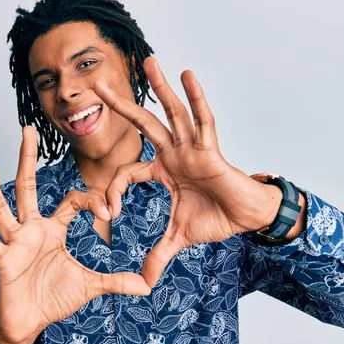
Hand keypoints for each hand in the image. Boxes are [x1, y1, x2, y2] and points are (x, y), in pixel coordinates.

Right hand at [0, 126, 150, 343]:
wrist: (30, 324)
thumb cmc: (54, 299)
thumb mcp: (90, 286)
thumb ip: (116, 282)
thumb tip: (148, 286)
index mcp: (52, 230)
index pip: (70, 201)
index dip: (90, 200)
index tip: (108, 212)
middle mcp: (30, 229)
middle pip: (27, 186)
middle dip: (27, 157)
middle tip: (27, 128)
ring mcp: (13, 242)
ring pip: (0, 204)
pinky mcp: (2, 259)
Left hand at [94, 57, 277, 286]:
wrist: (247, 218)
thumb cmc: (215, 219)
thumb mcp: (178, 237)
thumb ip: (159, 254)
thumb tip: (143, 282)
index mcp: (162, 171)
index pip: (128, 171)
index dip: (115, 189)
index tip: (110, 211)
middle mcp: (173, 154)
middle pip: (142, 125)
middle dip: (119, 105)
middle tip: (96, 84)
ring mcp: (191, 148)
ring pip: (171, 113)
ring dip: (160, 88)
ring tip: (148, 61)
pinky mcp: (211, 149)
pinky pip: (203, 121)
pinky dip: (196, 99)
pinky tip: (188, 76)